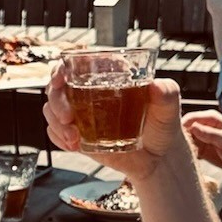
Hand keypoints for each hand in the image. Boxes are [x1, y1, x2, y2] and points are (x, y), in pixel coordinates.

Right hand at [44, 68, 186, 183]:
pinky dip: (58, 138)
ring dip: (55, 123)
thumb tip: (156, 85)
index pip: (76, 63)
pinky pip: (55, 131)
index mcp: (108, 75)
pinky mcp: (76, 132)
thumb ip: (167, 94)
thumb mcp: (170, 109)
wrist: (156, 159)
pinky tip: (73, 145)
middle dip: (55, 102)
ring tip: (74, 139)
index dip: (60, 69)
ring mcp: (81, 112)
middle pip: (57, 87)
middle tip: (67, 118)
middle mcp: (90, 90)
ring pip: (51, 109)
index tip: (59, 81)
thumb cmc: (163, 128)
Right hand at [183, 110, 221, 177]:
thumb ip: (209, 134)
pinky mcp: (201, 149)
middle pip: (184, 128)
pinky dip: (187, 154)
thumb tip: (192, 127)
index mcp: (211, 118)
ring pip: (184, 139)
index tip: (176, 137)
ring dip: (183, 147)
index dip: (181, 126)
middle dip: (180, 138)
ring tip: (188, 155)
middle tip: (181, 149)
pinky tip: (192, 159)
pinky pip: (188, 150)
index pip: (190, 118)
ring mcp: (202, 137)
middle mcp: (204, 125)